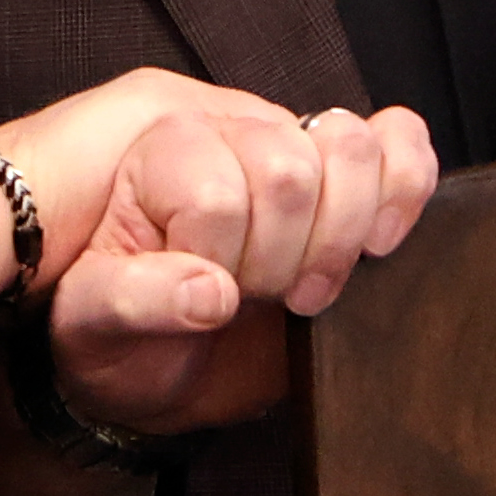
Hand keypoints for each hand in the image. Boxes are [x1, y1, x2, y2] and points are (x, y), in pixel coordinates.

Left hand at [43, 102, 440, 442]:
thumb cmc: (114, 333)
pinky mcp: (347, 182)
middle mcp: (227, 133)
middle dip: (280, 255)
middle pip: (291, 169)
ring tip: (305, 285)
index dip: (222, 260)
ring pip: (351, 148)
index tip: (205, 299)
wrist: (152, 362)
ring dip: (340, 233)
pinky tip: (378, 242)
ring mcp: (292, 152)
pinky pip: (400, 143)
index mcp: (156, 153)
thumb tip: (212, 295)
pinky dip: (404, 186)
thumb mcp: (92, 321)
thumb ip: (132, 300)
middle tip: (257, 296)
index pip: (217, 194)